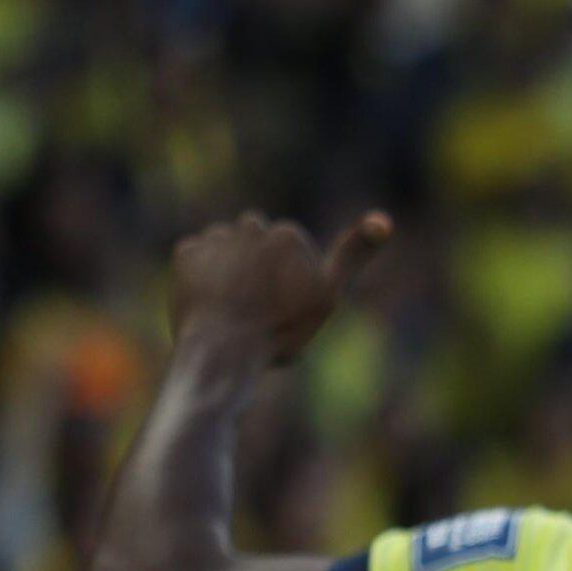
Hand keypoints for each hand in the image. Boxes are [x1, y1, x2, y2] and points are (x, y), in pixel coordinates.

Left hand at [170, 211, 391, 365]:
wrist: (224, 350)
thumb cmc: (281, 329)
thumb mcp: (329, 295)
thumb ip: (354, 255)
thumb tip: (384, 220)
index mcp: (286, 234)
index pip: (290, 246)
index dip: (292, 276)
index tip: (288, 302)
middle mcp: (249, 226)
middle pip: (258, 239)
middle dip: (258, 263)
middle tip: (260, 304)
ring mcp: (215, 238)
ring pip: (228, 246)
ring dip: (230, 267)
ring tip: (234, 304)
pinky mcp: (186, 252)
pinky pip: (198, 256)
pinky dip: (202, 274)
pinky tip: (211, 300)